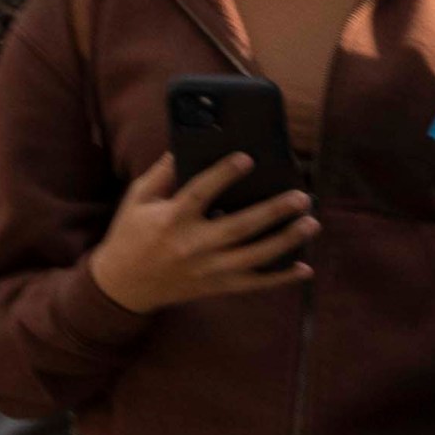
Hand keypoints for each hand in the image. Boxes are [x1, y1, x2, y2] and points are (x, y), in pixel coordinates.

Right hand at [85, 147, 317, 318]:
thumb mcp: (137, 200)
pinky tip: (304, 268)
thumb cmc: (130, 236)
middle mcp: (193, 246)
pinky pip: (253, 284)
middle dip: (273, 212)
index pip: (201, 193)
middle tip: (301, 197)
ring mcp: (208, 270)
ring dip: (285, 241)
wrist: (123, 287)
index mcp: (172, 219)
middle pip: (240, 228)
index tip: (247, 158)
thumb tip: (184, 147)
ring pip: (254, 257)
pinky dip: (280, 279)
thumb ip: (161, 174)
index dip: (224, 174)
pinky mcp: (216, 286)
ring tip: (311, 224)